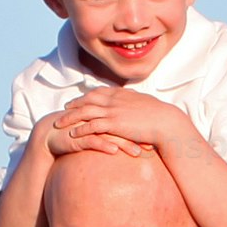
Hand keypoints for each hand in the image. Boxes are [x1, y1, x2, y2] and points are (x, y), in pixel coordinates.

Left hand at [55, 88, 189, 156]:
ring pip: (85, 112)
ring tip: (59, 123)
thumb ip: (134, 101)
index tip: (77, 100)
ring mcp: (113, 111)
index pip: (99, 92)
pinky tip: (73, 134)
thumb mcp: (144, 103)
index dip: (86, 96)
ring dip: (71, 117)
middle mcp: (115, 100)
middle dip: (74, 104)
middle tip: (63, 109)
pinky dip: (81, 129)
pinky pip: (92, 125)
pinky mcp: (114, 123)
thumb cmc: (159, 115)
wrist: (166, 122)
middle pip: (88, 99)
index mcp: (122, 94)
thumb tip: (134, 102)